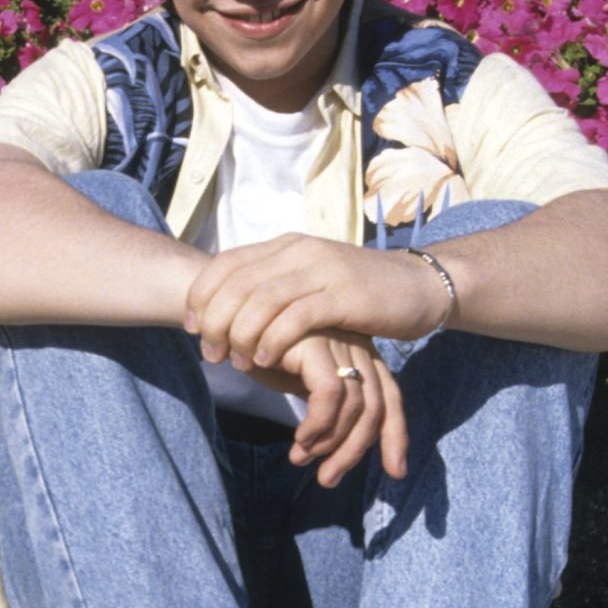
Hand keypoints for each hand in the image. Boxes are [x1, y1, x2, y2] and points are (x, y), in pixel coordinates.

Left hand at [185, 234, 450, 373]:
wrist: (418, 286)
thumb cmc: (357, 293)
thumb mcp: (309, 281)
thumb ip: (273, 286)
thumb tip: (227, 307)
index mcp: (286, 245)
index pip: (226, 263)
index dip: (200, 295)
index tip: (190, 326)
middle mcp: (299, 251)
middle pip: (237, 283)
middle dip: (214, 321)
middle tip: (209, 353)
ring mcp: (322, 270)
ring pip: (262, 300)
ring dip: (240, 334)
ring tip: (234, 362)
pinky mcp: (344, 295)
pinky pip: (296, 318)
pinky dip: (273, 340)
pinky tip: (265, 361)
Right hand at [246, 330, 410, 486]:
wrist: (227, 322)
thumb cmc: (261, 352)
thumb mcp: (300, 383)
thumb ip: (324, 406)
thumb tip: (334, 447)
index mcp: (358, 353)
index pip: (389, 397)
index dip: (395, 436)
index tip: (396, 472)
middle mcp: (355, 345)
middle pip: (374, 407)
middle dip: (354, 451)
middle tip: (329, 479)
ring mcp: (338, 342)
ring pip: (354, 406)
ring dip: (330, 443)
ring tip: (301, 458)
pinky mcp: (315, 344)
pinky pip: (329, 394)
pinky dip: (318, 424)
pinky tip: (300, 437)